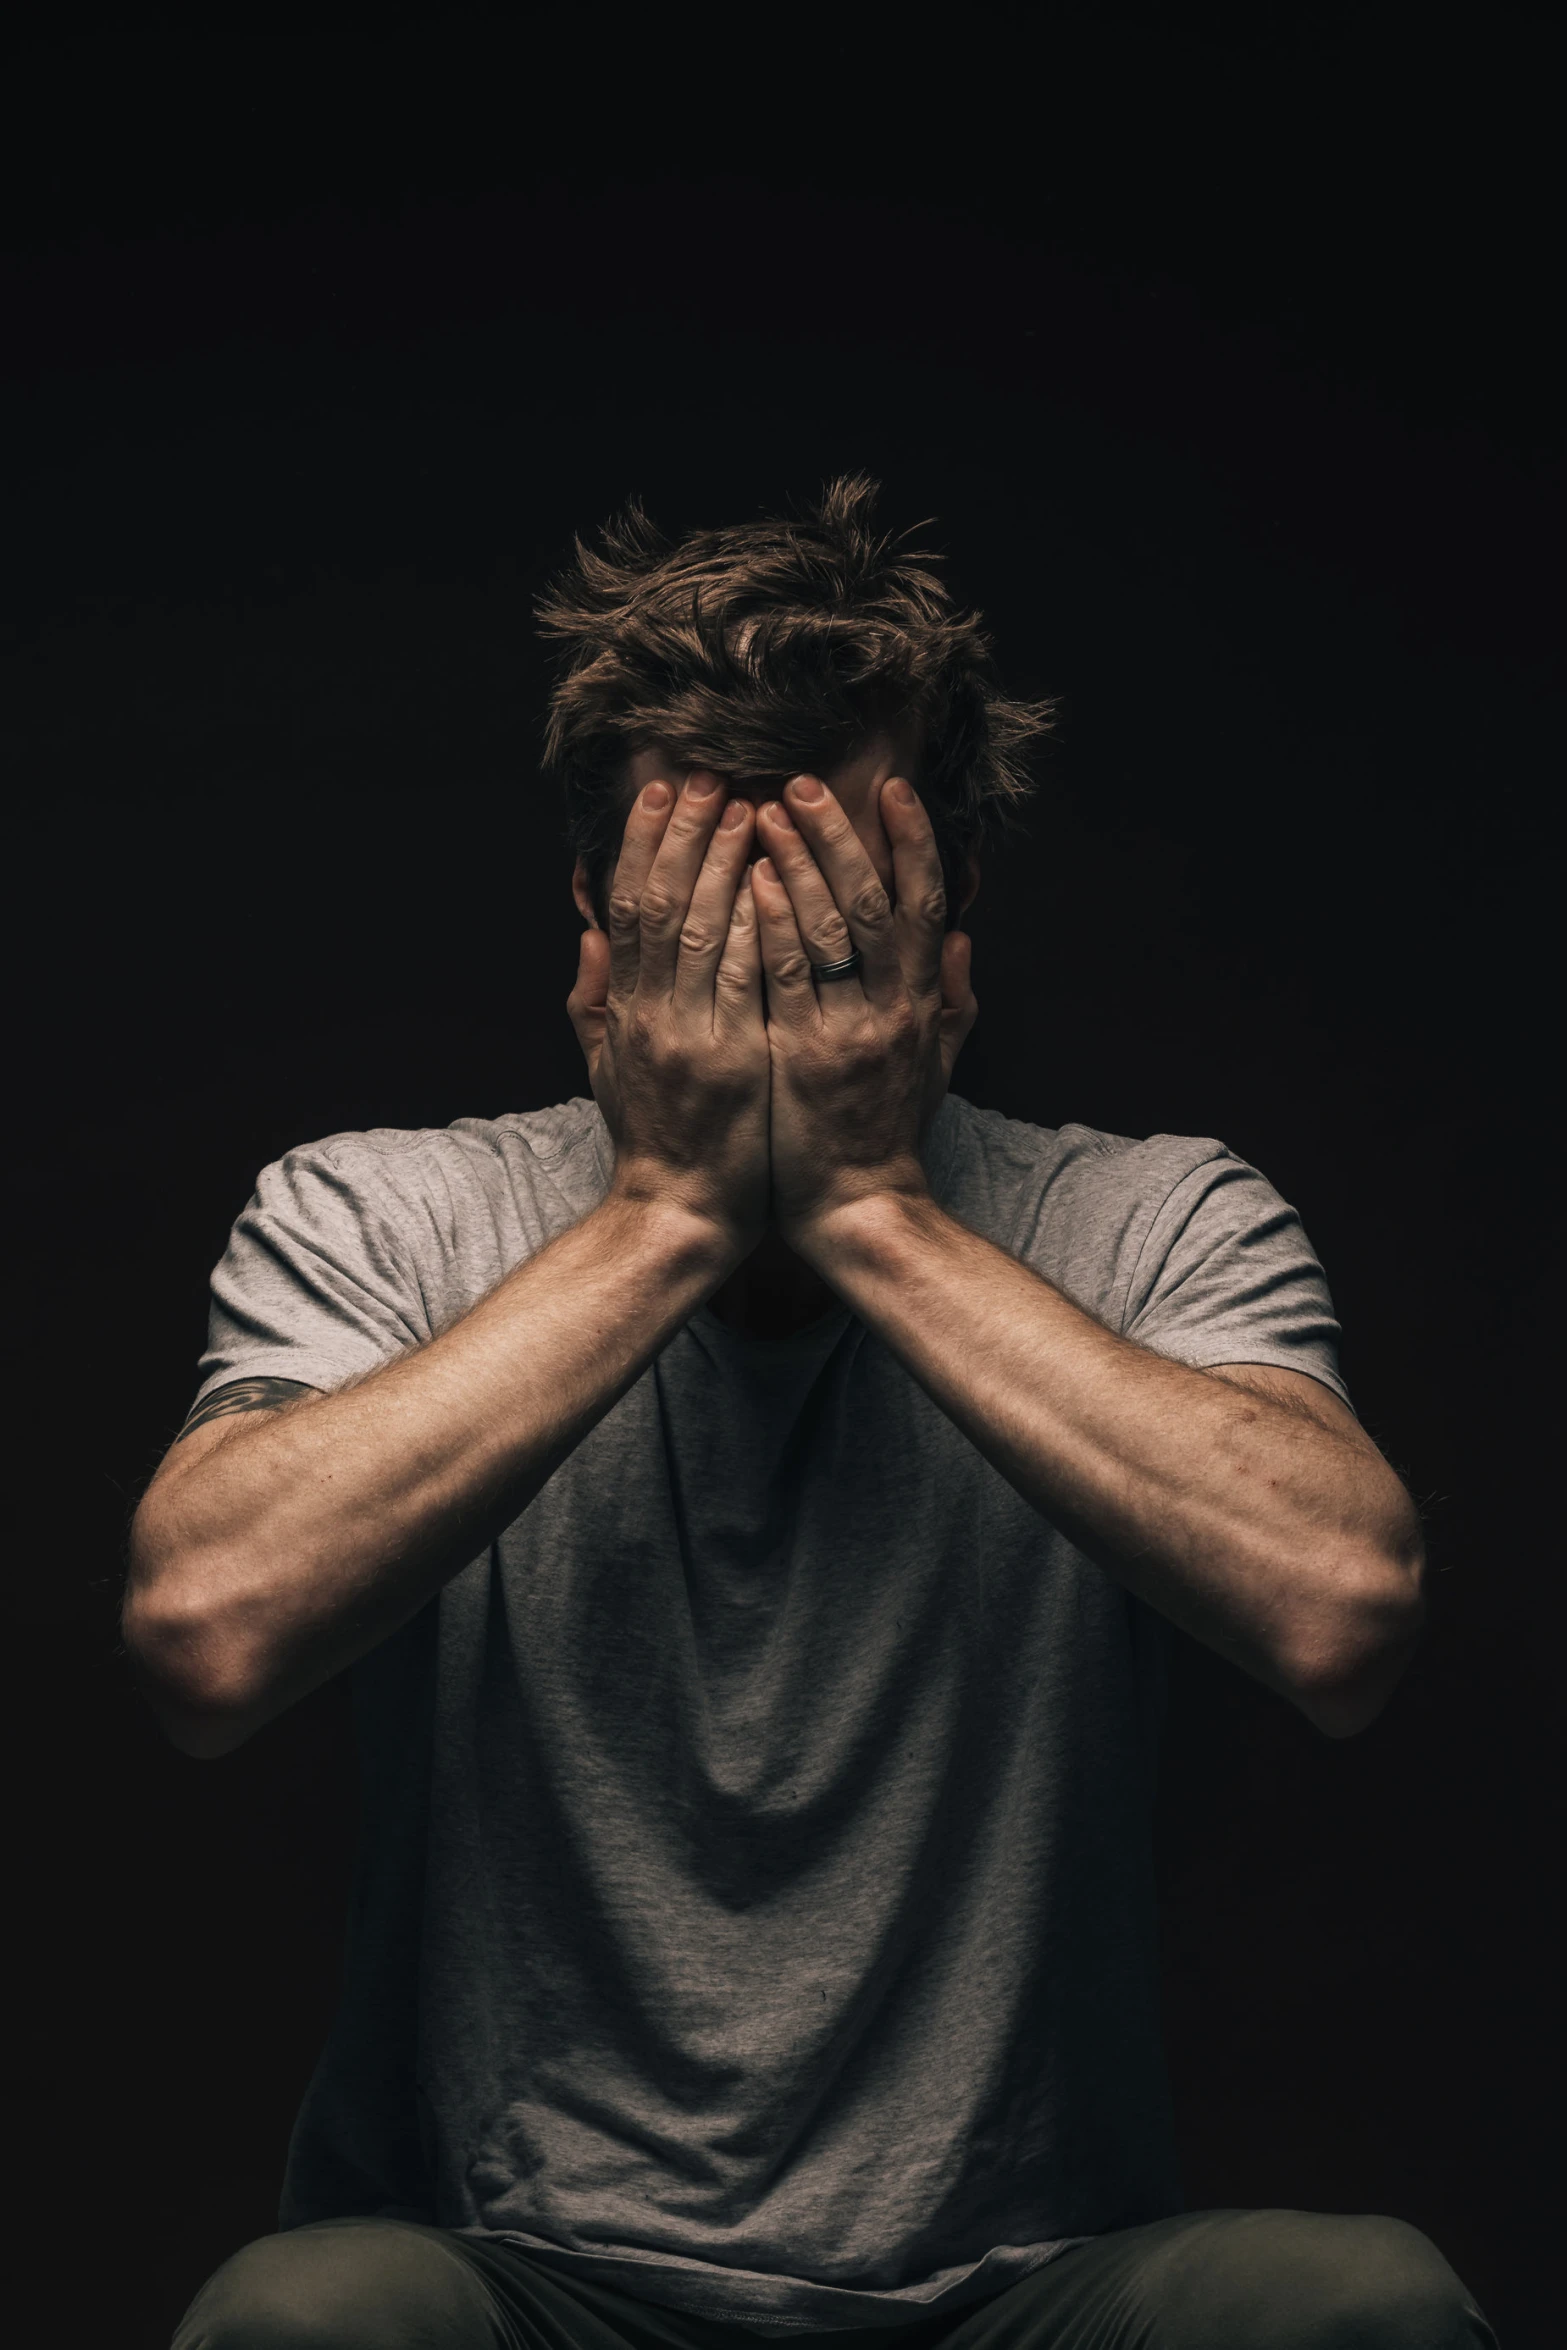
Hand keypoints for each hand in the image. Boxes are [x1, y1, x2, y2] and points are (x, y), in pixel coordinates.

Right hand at [568, 771, 770, 1257]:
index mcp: (626, 1009)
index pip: (628, 908)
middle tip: (708, 774)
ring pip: (702, 931)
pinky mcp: (735, 1061)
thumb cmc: (654, 1140)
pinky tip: (775, 878)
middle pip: (661, 905)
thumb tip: (588, 933)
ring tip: (748, 805)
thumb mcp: (606, 1067)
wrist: (679, 1214)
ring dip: (724, 862)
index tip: (661, 790)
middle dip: (684, 834)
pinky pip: (745, 979)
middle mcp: (652, 1015)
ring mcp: (692, 1036)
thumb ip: (595, 999)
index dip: (641, 843)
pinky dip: (757, 925)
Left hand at [748, 773, 977, 1251]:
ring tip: (764, 811)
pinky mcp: (801, 1058)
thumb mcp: (938, 1063)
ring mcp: (848, 1032)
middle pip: (874, 902)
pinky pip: (785, 979)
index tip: (891, 788)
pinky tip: (746, 881)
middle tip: (801, 783)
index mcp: (922, 1004)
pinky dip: (769, 925)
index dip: (913, 842)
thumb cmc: (888, 1131)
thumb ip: (953, 998)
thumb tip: (961, 935)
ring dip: (796, 864)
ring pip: (828, 930)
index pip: (924, 904)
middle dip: (839, 836)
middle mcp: (892, 1010)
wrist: (858, 1207)